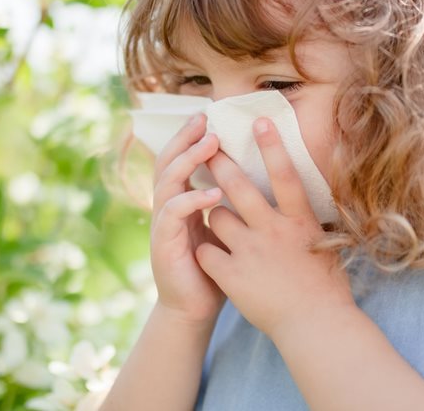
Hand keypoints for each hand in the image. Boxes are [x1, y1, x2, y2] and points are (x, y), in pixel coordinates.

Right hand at [148, 112, 228, 326]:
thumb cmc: (216, 268)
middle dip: (185, 138)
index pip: (181, 159)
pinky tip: (211, 193)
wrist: (196, 308)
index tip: (210, 116)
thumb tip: (261, 174)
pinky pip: (173, 214)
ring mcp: (162, 224)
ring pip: (167, 181)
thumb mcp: (225, 228)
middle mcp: (167, 207)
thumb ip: (232, 203)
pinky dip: (191, 200)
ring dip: (188, 160)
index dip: (191, 137)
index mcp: (181, 200)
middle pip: (168, 161)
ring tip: (210, 144)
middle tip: (204, 118)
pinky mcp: (163, 244)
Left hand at [194, 117, 355, 340]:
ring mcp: (251, 252)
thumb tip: (301, 199)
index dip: (272, 146)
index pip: (285, 175)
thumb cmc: (326, 287)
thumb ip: (306, 221)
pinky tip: (210, 256)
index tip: (258, 120)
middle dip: (220, 163)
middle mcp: (274, 230)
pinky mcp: (232, 275)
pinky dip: (206, 251)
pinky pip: (206, 251)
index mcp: (300, 221)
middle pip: (239, 187)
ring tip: (220, 222)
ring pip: (217, 216)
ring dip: (214, 215)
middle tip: (207, 148)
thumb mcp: (324, 244)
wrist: (315, 326)